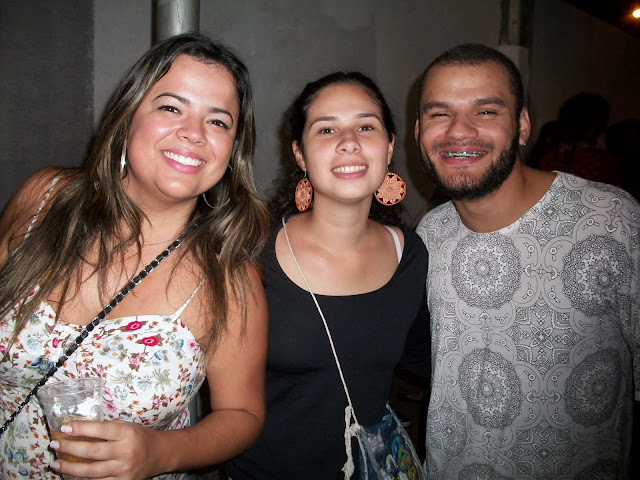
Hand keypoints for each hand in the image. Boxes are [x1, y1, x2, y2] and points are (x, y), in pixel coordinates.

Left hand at [49, 420, 163, 479]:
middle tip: (55, 444)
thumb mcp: (126, 427)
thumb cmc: (140, 437)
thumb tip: (77, 430)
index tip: (64, 428)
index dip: (81, 429)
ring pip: (91, 471)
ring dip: (70, 468)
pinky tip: (71, 476)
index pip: (100, 430)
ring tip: (56, 463)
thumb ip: (106, 429)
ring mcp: (124, 470)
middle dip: (70, 448)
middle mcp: (126, 452)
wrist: (160, 454)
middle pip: (92, 451)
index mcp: (127, 433)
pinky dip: (82, 479)